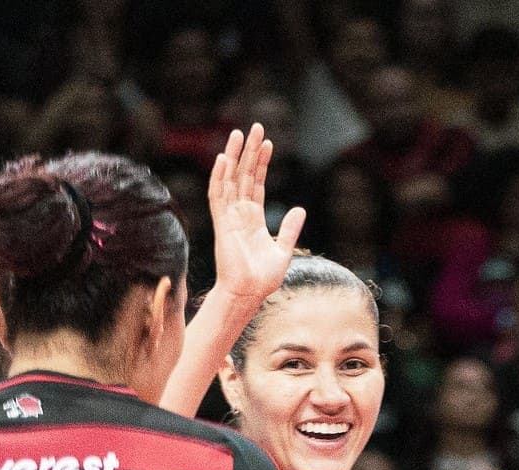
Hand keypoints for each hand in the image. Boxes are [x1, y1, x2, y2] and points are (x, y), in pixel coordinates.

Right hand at [209, 124, 305, 308]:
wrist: (249, 293)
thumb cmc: (263, 277)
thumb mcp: (284, 249)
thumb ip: (290, 228)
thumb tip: (301, 209)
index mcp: (253, 217)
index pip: (257, 183)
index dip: (262, 163)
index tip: (269, 143)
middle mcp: (240, 213)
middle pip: (243, 174)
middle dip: (250, 151)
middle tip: (256, 127)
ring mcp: (230, 216)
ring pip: (230, 179)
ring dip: (235, 157)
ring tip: (240, 134)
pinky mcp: (223, 224)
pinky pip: (218, 196)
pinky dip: (220, 177)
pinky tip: (223, 159)